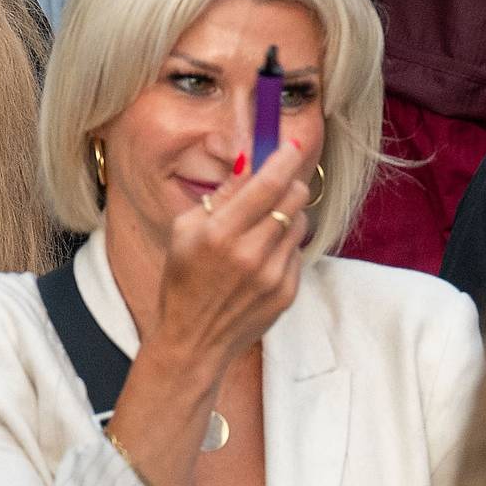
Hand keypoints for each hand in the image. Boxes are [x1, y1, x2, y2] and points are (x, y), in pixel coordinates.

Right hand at [145, 143, 311, 365]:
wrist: (193, 340)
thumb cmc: (183, 280)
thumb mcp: (186, 231)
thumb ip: (222, 195)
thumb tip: (250, 159)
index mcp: (220, 234)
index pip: (268, 184)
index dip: (285, 159)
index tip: (293, 145)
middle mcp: (251, 253)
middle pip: (295, 197)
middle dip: (289, 184)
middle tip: (276, 186)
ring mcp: (273, 275)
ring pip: (302, 222)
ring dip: (288, 216)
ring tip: (261, 230)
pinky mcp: (288, 292)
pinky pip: (298, 252)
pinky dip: (285, 247)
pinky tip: (261, 260)